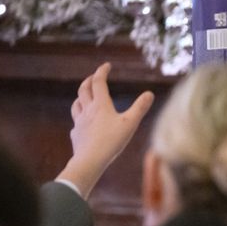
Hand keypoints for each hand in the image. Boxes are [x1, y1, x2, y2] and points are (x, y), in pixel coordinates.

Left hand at [55, 63, 154, 198]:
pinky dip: (80, 117)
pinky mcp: (76, 134)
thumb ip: (140, 108)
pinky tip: (83, 122)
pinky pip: (76, 121)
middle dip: (89, 80)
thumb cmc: (111, 141)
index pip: (99, 82)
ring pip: (76, 104)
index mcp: (101, 105)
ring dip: (81, 96)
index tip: (107, 65)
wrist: (90, 160)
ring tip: (85, 96)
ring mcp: (79, 122)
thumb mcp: (130, 123)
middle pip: (83, 90)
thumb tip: (150, 94)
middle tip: (94, 77)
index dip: (102, 71)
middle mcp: (87, 110)